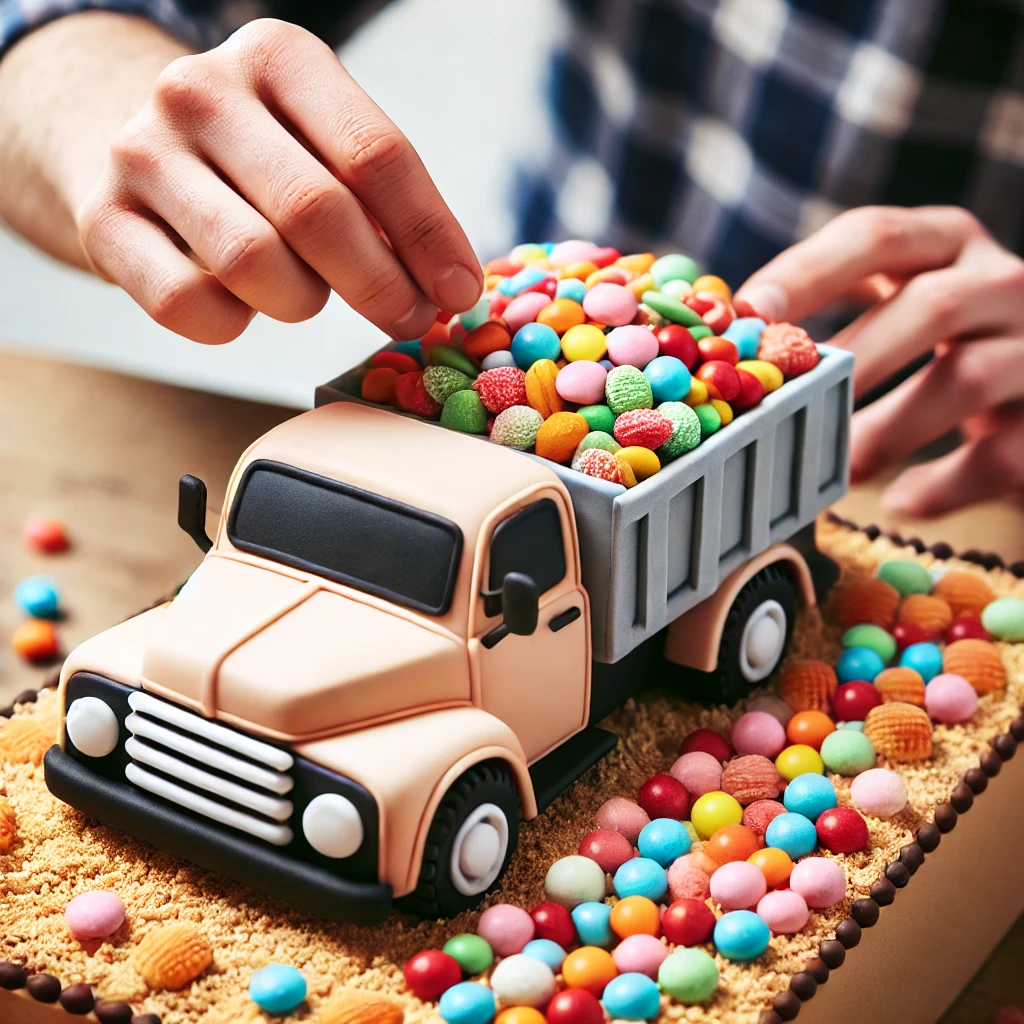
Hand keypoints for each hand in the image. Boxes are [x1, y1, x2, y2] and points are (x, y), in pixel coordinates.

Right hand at [76, 19, 481, 343]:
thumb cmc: (258, 156)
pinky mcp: (103, 220)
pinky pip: (189, 305)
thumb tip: (452, 286)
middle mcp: (201, 91)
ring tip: (305, 292)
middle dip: (380, 284)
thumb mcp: (321, 142)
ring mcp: (142, 152)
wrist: (125, 141)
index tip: (461, 294)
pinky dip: (232, 325)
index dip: (430, 236)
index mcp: (279, 57)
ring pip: (253, 263)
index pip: (375, 154)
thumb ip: (381, 198)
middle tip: (408, 318)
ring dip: (301, 300)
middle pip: (316, 211)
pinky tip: (242, 307)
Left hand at [735, 206, 1023, 516]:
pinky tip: (900, 502)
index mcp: (947, 243)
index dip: (806, 272)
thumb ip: (838, 307)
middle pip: (930, 305)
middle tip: (785, 407)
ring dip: (887, 430)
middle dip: (851, 358)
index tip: (746, 314)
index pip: (875, 236)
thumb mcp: (903, 306)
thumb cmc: (949, 347)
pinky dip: (944, 484)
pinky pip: (1001, 453)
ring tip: (834, 470)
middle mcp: (1004, 282)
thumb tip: (724, 339)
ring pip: (968, 378)